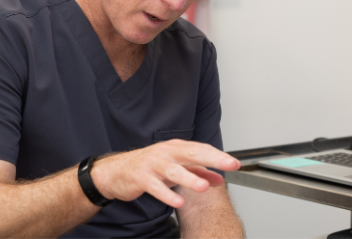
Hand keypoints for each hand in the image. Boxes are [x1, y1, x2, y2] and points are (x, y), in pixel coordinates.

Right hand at [91, 140, 240, 208]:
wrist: (116, 171)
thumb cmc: (149, 167)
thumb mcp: (175, 167)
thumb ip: (197, 172)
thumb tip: (219, 178)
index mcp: (176, 148)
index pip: (201, 149)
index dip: (218, 156)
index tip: (235, 163)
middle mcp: (166, 152)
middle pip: (192, 154)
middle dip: (212, 159)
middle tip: (229, 165)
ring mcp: (152, 164)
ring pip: (173, 170)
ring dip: (189, 178)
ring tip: (203, 186)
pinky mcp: (140, 177)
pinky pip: (155, 187)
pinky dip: (167, 195)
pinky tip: (178, 202)